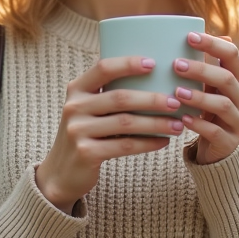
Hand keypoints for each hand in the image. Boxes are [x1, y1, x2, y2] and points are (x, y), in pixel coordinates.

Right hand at [36, 56, 183, 213]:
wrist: (60, 174)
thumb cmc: (85, 134)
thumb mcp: (88, 109)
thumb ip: (108, 94)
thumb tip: (155, 79)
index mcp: (77, 89)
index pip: (103, 68)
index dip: (128, 64)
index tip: (154, 63)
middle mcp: (74, 107)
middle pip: (120, 97)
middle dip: (153, 99)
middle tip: (176, 102)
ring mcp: (77, 130)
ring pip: (126, 123)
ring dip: (156, 123)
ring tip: (177, 125)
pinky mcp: (86, 153)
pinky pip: (124, 145)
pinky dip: (147, 143)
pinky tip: (163, 142)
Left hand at [173, 31, 238, 164]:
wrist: (220, 149)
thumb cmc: (211, 111)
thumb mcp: (210, 88)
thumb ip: (206, 66)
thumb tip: (191, 33)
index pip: (232, 54)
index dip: (212, 44)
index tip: (189, 36)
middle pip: (226, 78)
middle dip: (201, 70)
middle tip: (176, 64)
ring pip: (222, 105)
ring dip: (198, 97)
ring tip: (176, 92)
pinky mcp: (231, 142)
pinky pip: (215, 131)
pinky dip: (198, 124)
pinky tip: (182, 119)